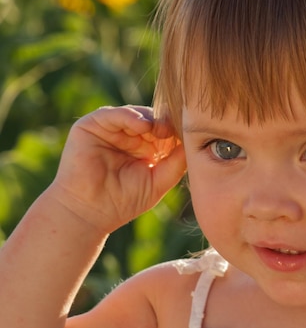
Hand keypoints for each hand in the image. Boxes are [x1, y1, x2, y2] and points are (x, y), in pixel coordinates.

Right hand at [49, 105, 186, 232]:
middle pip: (152, 119)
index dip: (176, 132)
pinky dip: (130, 116)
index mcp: (143, 147)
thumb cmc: (123, 201)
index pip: (164, 131)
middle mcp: (126, 135)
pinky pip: (113, 114)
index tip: (189, 137)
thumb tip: (194, 144)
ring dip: (151, 120)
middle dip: (166, 125)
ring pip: (136, 114)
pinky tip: (143, 126)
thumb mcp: (158, 180)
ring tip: (160, 132)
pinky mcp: (90, 126)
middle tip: (175, 132)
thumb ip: (176, 162)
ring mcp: (108, 130)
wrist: (89, 213)